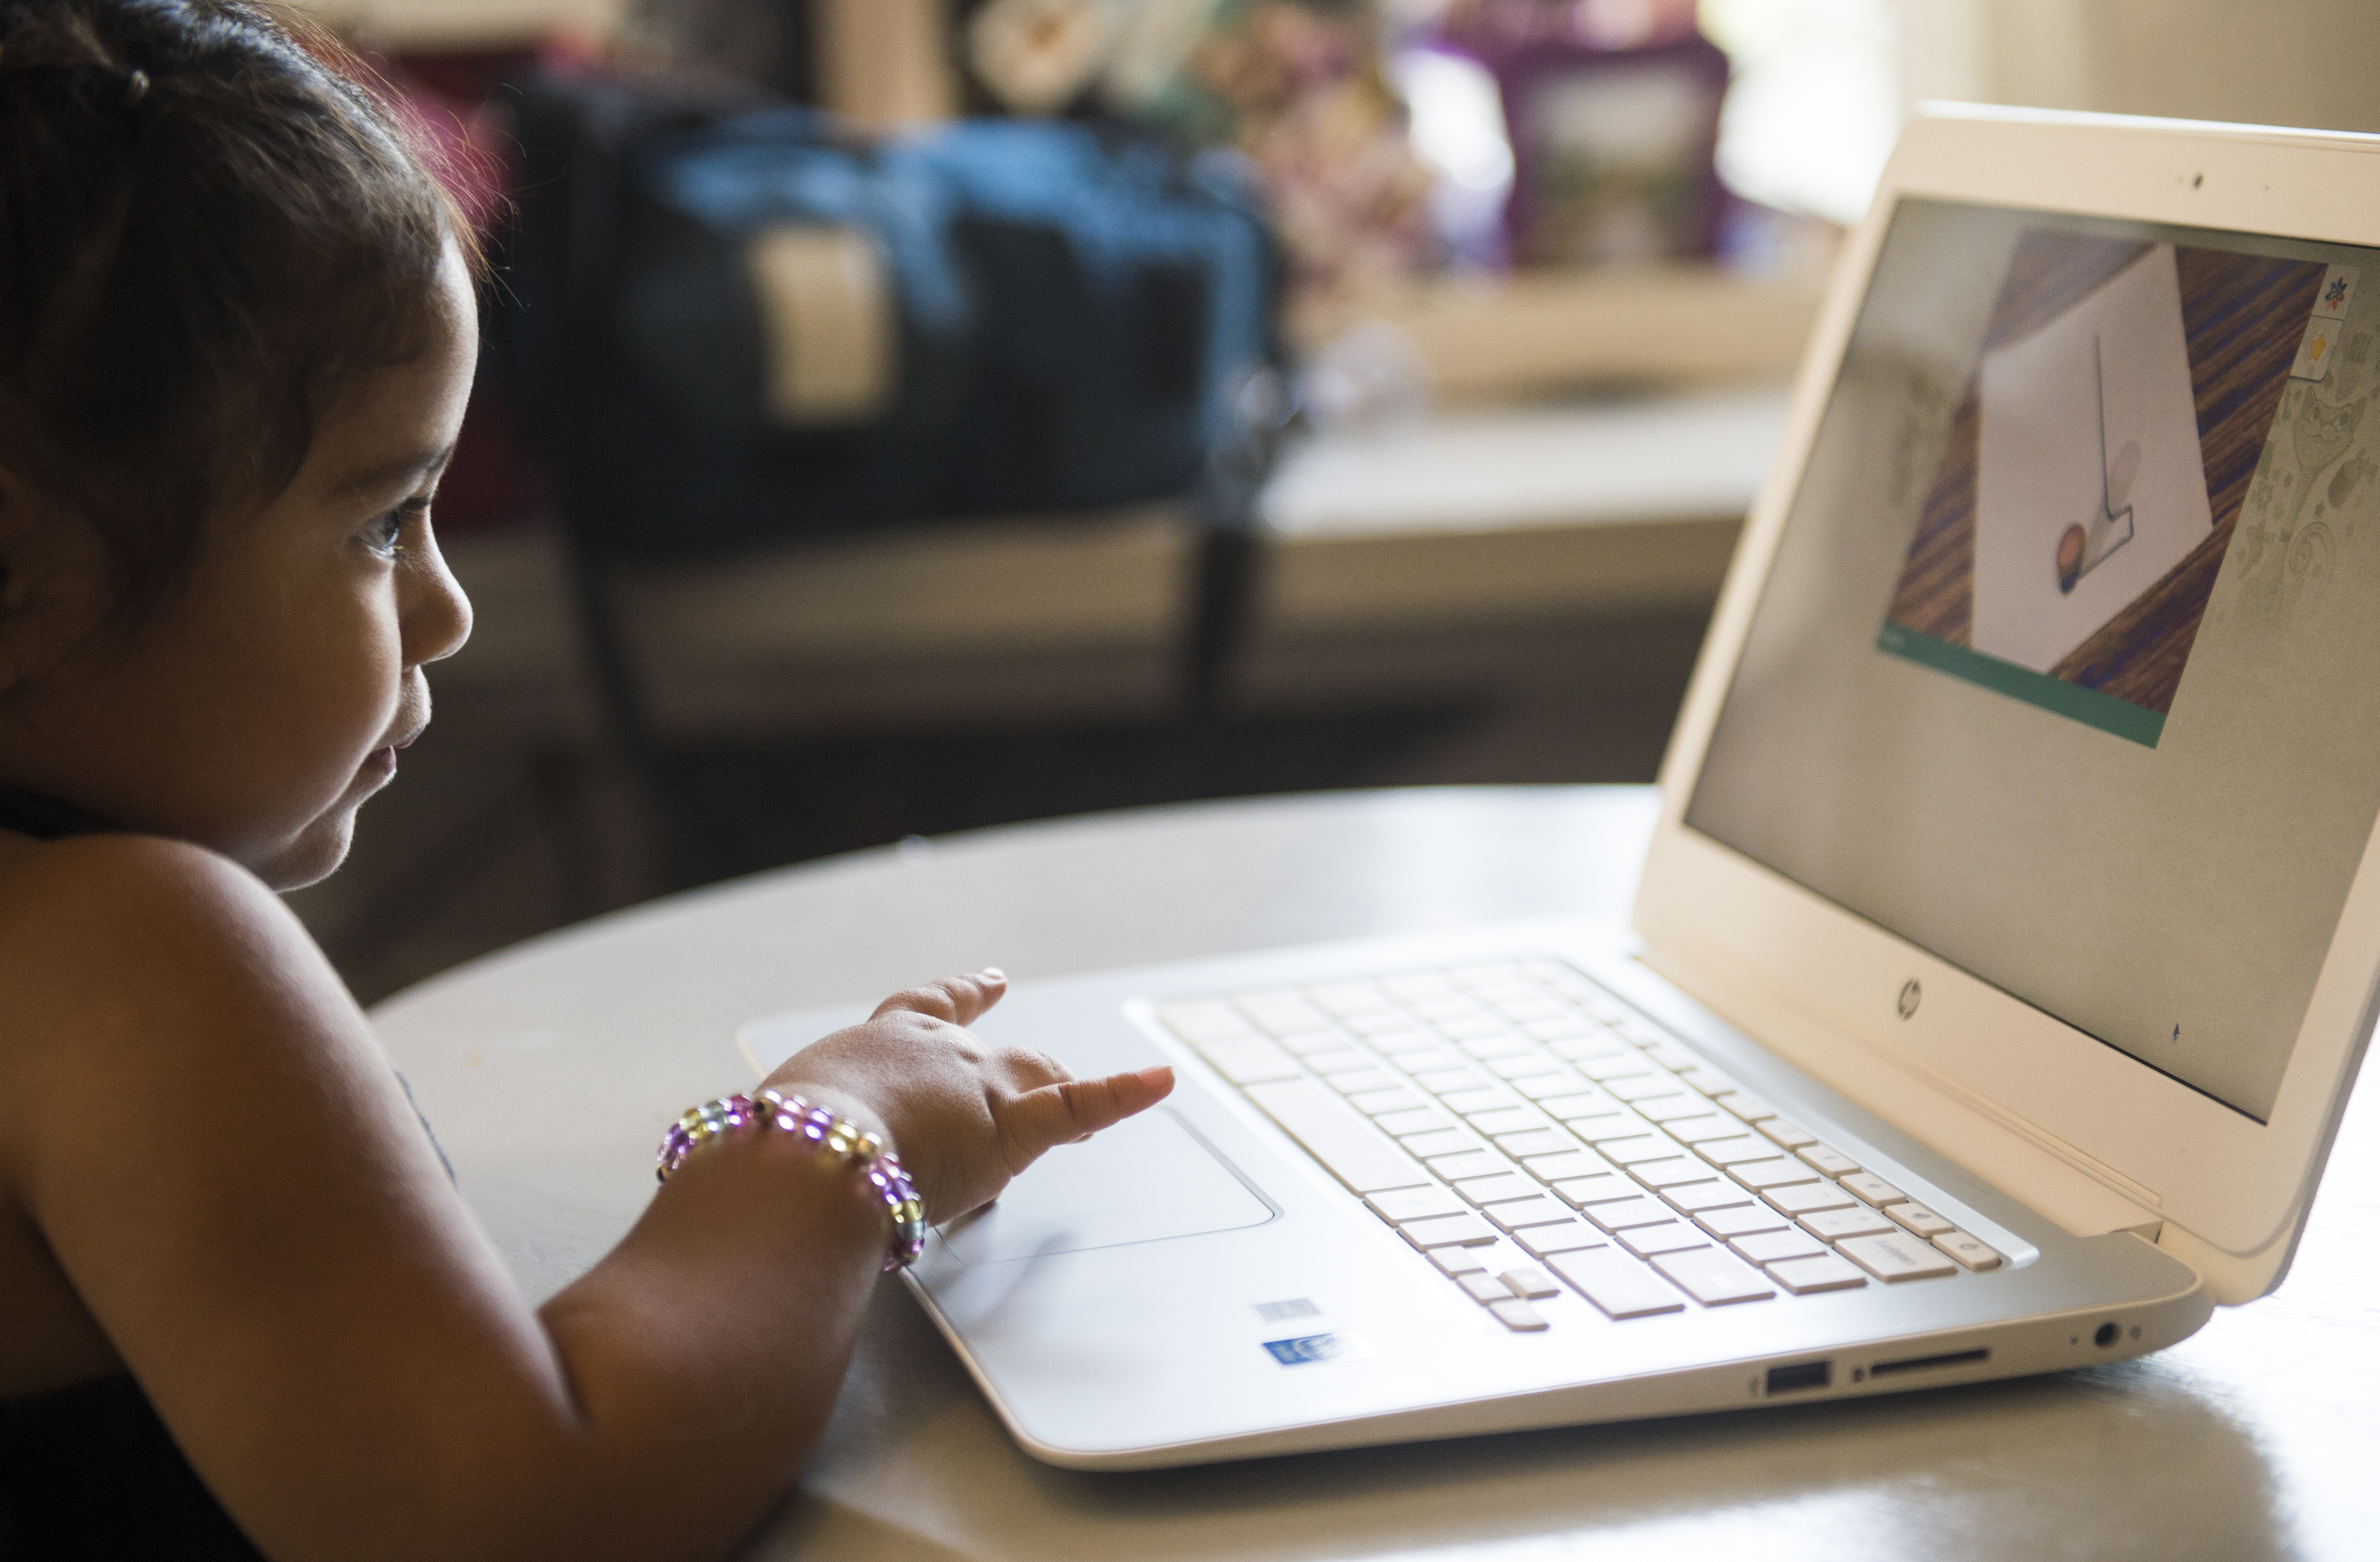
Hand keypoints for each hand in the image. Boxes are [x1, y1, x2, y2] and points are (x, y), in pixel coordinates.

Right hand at [760, 969, 1172, 1222]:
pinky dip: (1124, 1093)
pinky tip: (1161, 1082)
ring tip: (1099, 1096)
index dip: (959, 997)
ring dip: (1063, 1088)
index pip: (923, 1009)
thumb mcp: (778, 1143)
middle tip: (1039, 1062)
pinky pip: (1079, 1106)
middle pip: (990, 1049)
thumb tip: (762, 1194)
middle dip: (1017, 1062)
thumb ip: (792, 1157)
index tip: (984, 982)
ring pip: (1037, 1077)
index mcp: (872, 1047)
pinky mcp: (1007, 1128)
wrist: (804, 1161)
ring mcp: (973, 1086)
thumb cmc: (773, 1156)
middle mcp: (931, 1052)